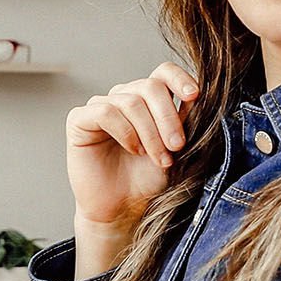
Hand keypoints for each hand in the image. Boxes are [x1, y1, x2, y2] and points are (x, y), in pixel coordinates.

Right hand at [66, 62, 200, 228]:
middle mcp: (124, 97)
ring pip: (131, 101)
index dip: (179, 78)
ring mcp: (100, 106)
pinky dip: (125, 131)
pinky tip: (133, 149)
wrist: (123, 209)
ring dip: (150, 132)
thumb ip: (186, 119)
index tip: (193, 96)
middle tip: (177, 146)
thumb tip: (200, 93)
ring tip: (157, 158)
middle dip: (168, 117)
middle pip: (150, 86)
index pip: (162, 72)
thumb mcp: (176, 148)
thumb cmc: (148, 179)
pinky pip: (105, 111)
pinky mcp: (79, 120)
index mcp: (148, 100)